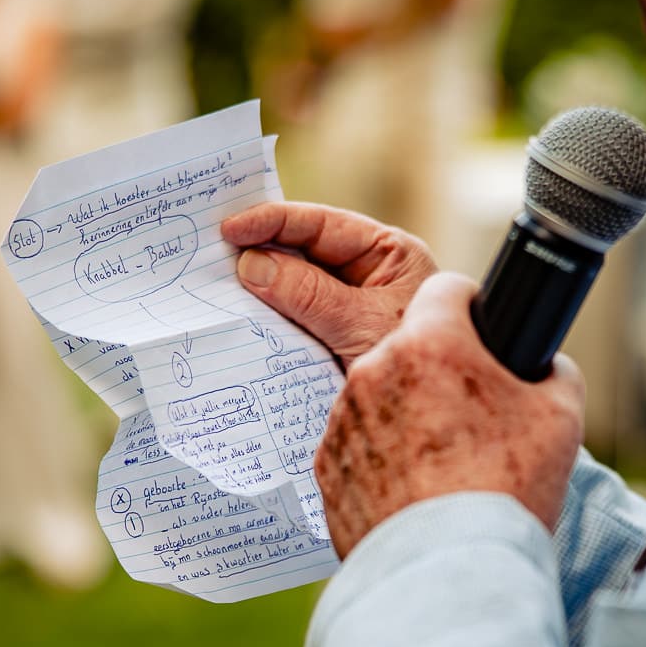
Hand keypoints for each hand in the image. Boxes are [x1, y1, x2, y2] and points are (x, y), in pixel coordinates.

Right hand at [220, 201, 436, 368]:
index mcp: (388, 255)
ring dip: (259, 289)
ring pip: (294, 288)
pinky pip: (295, 322)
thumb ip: (308, 294)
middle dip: (260, 251)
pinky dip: (268, 321)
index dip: (273, 221)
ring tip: (214, 285)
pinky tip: (240, 321)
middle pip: (304, 252)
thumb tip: (252, 265)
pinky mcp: (334, 342)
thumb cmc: (418, 365)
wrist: (435, 424)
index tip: (230, 228)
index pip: (323, 224)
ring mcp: (350, 309)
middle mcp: (369, 275)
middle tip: (209, 253)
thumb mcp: (361, 324)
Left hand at [315, 272, 585, 558]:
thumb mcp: (561, 416)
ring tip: (442, 462)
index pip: (446, 291)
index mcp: (430, 345)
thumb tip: (540, 363)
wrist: (451, 574)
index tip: (479, 332)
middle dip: (437, 371)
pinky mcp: (326, 467)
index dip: (471, 309)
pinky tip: (413, 487)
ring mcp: (343, 421)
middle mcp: (374, 371)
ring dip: (406, 413)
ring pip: (380, 396)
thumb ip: (550, 370)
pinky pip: (358, 444)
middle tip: (469, 415)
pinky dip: (381, 457)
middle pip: (409, 348)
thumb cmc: (507, 491)